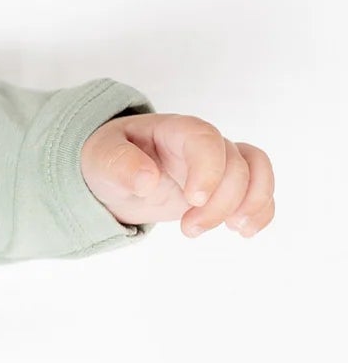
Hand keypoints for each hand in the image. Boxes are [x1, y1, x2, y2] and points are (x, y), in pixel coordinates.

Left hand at [80, 112, 274, 238]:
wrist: (115, 173)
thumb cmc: (108, 159)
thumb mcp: (100, 158)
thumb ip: (119, 164)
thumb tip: (147, 180)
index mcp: (173, 130)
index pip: (205, 139)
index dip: (208, 169)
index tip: (194, 200)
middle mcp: (202, 144)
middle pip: (233, 164)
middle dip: (220, 202)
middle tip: (189, 230)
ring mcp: (217, 163)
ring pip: (255, 172)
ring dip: (251, 204)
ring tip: (235, 231)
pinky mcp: (224, 184)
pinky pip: (258, 189)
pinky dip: (262, 210)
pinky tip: (246, 231)